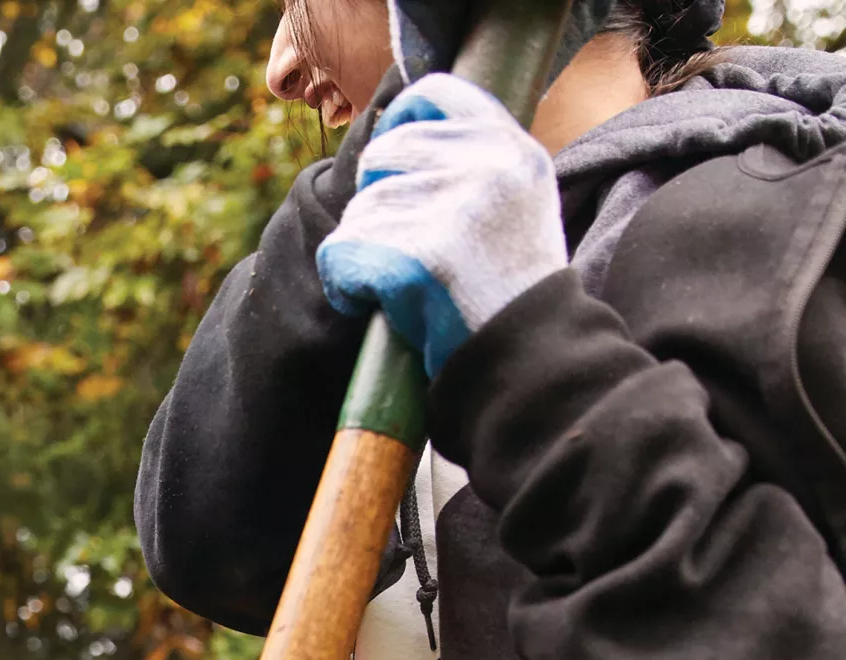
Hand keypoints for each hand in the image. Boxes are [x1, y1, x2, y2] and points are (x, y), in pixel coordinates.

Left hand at [316, 73, 567, 376]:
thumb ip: (471, 160)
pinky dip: (346, 284)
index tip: (390, 157)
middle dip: (376, 199)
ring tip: (409, 283)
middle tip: (405, 245)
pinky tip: (382, 304)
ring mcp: (453, 210)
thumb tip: (395, 133)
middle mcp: (488, 169)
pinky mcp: (417, 257)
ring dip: (365, 248)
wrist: (529, 357)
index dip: (400, 119)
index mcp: (513, 149)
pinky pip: (340, 252)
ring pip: (359, 209)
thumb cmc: (510, 284)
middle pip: (382, 154)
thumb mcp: (516, 200)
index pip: (436, 94)